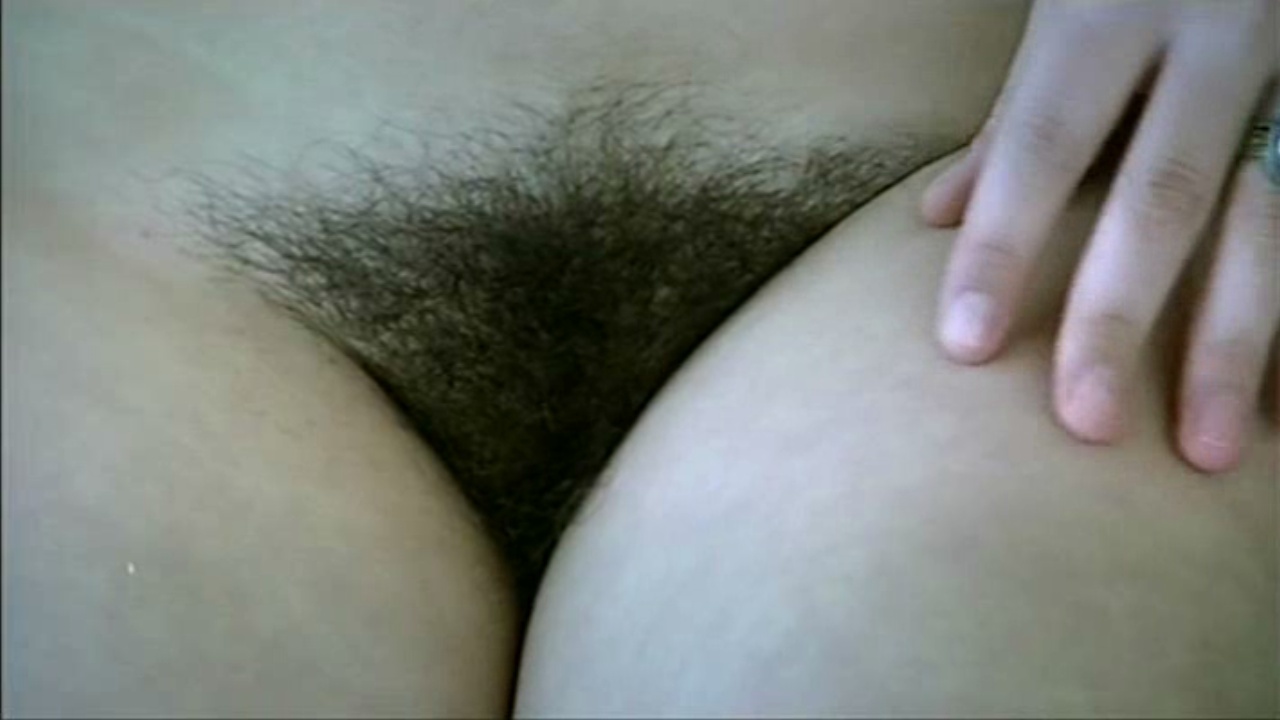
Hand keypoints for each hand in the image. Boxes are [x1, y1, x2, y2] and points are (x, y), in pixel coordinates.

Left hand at [922, 0, 1277, 472]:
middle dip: (1121, 314)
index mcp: (1114, 14)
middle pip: (1163, 195)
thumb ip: (1015, 118)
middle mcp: (1216, 41)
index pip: (1041, 145)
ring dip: (1237, 345)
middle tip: (1085, 423)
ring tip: (1208, 450)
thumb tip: (938, 214)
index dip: (1003, 246)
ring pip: (1270, 222)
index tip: (965, 346)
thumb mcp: (1069, 18)